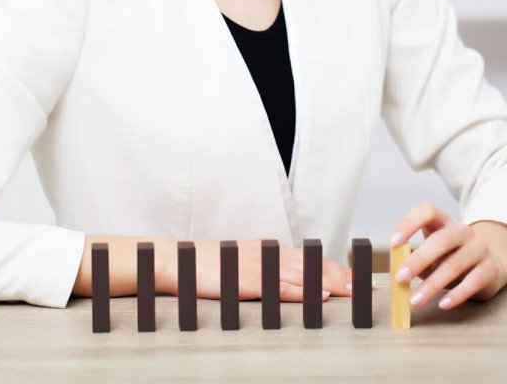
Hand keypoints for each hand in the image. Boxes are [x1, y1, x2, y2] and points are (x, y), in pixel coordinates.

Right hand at [163, 239, 356, 301]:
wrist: (181, 260)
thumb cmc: (213, 265)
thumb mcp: (246, 264)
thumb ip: (270, 270)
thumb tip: (296, 283)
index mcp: (271, 252)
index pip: (310, 261)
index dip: (335, 269)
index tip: (358, 278)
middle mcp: (269, 257)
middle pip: (312, 266)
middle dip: (340, 276)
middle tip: (364, 285)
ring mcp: (258, 269)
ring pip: (300, 276)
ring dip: (326, 283)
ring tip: (350, 291)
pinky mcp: (246, 282)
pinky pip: (275, 287)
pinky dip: (296, 291)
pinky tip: (312, 295)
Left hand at [389, 200, 506, 310]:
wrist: (488, 264)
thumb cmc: (450, 256)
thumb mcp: (432, 251)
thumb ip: (415, 257)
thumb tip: (397, 269)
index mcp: (443, 220)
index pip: (426, 210)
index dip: (408, 223)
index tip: (393, 242)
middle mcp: (462, 230)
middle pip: (441, 240)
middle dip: (418, 260)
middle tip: (401, 277)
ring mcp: (478, 248)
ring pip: (454, 264)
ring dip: (432, 284)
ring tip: (416, 300)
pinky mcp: (490, 268)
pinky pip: (472, 282)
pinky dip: (456, 294)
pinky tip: (442, 304)